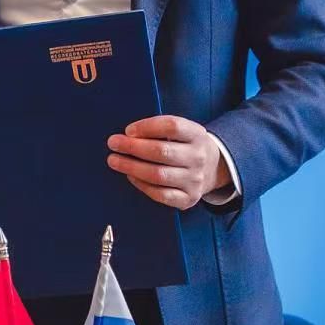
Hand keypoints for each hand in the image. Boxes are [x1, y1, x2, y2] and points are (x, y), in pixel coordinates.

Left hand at [106, 115, 231, 208]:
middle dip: (133, 147)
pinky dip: (141, 184)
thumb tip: (129, 135)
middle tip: (113, 143)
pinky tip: (130, 176)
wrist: (211, 169)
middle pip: (162, 151)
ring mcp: (194, 180)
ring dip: (131, 167)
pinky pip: (160, 194)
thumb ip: (159, 129)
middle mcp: (198, 157)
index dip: (147, 126)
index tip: (128, 130)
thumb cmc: (185, 146)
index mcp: (197, 134)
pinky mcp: (187, 198)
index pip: (172, 126)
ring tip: (114, 160)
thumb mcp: (181, 131)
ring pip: (158, 175)